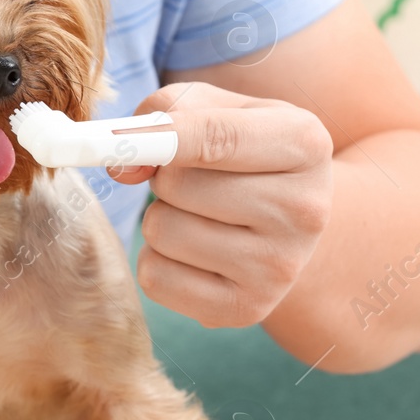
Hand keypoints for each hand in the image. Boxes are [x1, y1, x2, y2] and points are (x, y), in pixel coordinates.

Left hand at [111, 81, 335, 327]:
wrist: (295, 222)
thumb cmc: (249, 152)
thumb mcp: (225, 110)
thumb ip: (168, 112)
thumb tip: (122, 166)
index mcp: (304, 143)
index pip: (215, 137)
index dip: (158, 137)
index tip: (115, 139)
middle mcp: (304, 208)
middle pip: (179, 185)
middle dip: (165, 177)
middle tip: (194, 179)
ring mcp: (279, 266)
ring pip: (162, 231)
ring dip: (162, 217)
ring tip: (200, 215)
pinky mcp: (248, 308)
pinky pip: (156, 279)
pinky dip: (159, 261)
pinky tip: (195, 252)